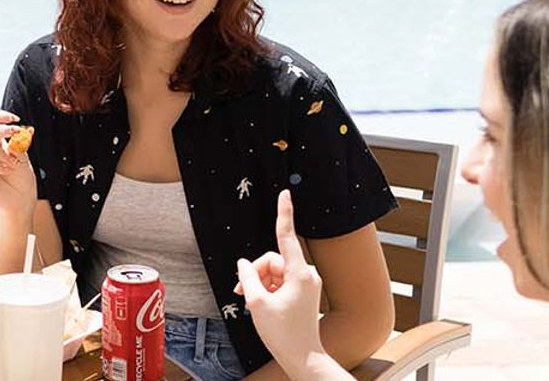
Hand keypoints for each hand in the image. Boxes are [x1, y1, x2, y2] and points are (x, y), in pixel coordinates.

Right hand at [236, 191, 329, 370]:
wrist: (302, 356)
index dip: (284, 213)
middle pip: (272, 260)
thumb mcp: (257, 303)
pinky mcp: (305, 291)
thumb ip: (247, 277)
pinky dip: (269, 290)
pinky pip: (281, 281)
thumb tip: (244, 263)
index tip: (285, 193)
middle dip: (255, 273)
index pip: (287, 236)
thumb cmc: (282, 333)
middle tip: (241, 293)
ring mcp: (307, 283)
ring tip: (252, 303)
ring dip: (260, 284)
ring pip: (275, 272)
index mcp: (299, 273)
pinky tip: (263, 305)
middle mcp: (307, 274)